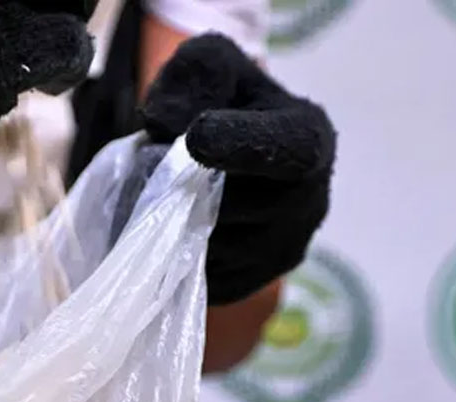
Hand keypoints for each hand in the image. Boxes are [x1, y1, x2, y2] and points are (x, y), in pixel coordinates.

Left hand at [140, 34, 333, 304]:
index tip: (196, 138)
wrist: (235, 152)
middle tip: (145, 164)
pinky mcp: (250, 282)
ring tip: (152, 192)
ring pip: (213, 248)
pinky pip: (200, 276)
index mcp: (310, 139)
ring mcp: (283, 250)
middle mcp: (310, 202)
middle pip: (240, 207)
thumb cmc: (225, 100)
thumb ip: (194, 74)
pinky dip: (170, 252)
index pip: (289, 149)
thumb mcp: (212, 65)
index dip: (242, 146)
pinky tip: (163, 224)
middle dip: (185, 189)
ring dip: (171, 224)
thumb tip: (164, 122)